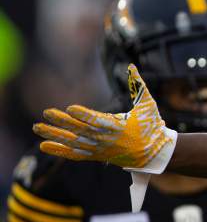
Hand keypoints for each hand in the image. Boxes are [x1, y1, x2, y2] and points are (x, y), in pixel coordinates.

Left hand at [34, 64, 177, 172]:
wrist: (154, 153)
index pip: (98, 121)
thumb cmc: (150, 126)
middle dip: (62, 122)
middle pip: (81, 131)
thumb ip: (138, 85)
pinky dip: (59, 150)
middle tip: (46, 112)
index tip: (70, 108)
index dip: (84, 115)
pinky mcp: (96, 156)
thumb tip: (132, 66)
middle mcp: (107, 139)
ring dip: (55, 135)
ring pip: (73, 143)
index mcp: (120, 126)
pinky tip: (44, 145)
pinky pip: (75, 154)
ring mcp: (100, 149)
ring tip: (37, 127)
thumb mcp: (147, 104)